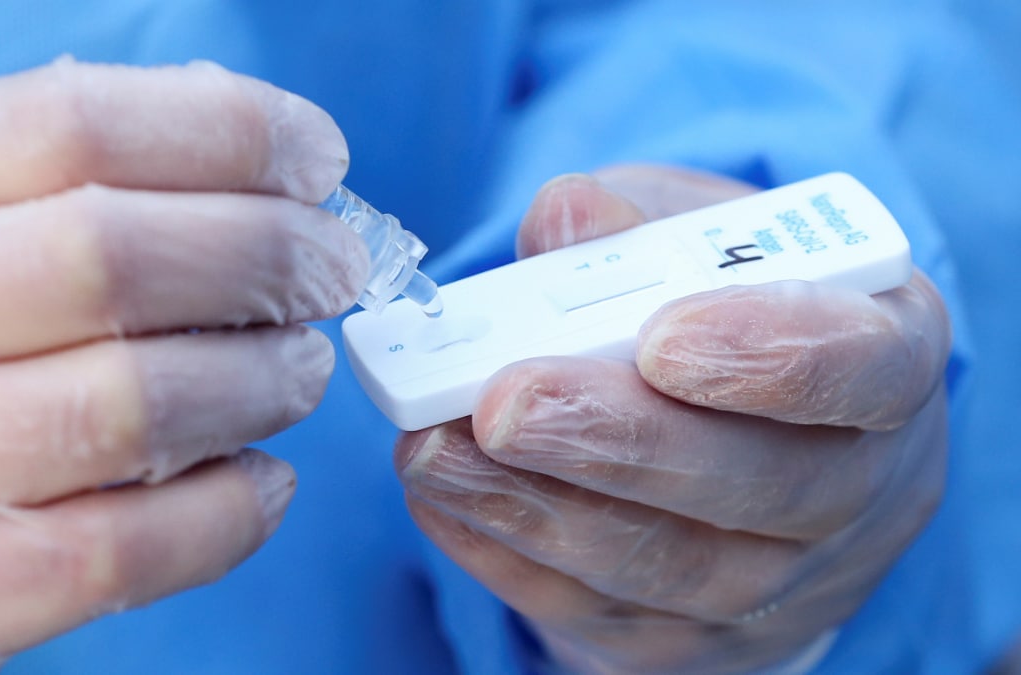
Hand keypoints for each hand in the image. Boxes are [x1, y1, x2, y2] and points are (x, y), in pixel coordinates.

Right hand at [0, 60, 366, 672]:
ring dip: (262, 379)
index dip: (232, 132)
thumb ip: (40, 181)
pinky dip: (230, 511)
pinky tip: (260, 482)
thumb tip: (245, 158)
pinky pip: (126, 551)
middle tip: (330, 270)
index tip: (314, 158)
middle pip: (118, 256)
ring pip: (136, 405)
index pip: (77, 127)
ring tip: (297, 369)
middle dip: (272, 254)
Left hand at [396, 166, 949, 672]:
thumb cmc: (727, 307)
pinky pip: (597, 609)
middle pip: (756, 485)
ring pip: (666, 565)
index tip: (661, 338)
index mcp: (887, 358)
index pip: (863, 369)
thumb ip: (639, 227)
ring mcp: (780, 581)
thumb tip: (563, 216)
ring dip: (535, 508)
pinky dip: (507, 553)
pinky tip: (445, 494)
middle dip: (617, 443)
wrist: (747, 431)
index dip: (770, 357)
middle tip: (505, 402)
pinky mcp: (692, 637)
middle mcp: (854, 487)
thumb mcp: (704, 237)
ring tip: (435, 448)